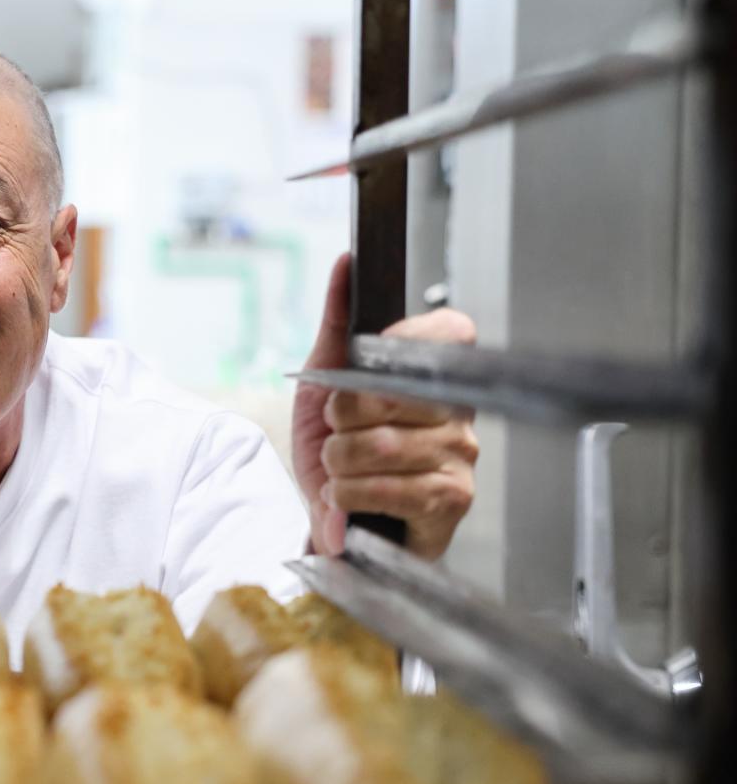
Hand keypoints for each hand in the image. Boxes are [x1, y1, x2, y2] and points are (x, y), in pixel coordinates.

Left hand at [292, 253, 478, 560]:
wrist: (330, 518)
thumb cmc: (336, 452)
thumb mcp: (323, 381)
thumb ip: (336, 321)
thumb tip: (345, 265)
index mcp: (435, 376)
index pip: (448, 331)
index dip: (397, 346)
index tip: (360, 376)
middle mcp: (458, 413)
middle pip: (388, 394)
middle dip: (339, 422)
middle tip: (338, 436)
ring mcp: (460, 456)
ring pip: (378, 445)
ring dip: (337, 464)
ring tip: (341, 471)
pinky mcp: (450, 500)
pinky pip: (385, 487)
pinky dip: (346, 495)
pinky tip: (349, 498)